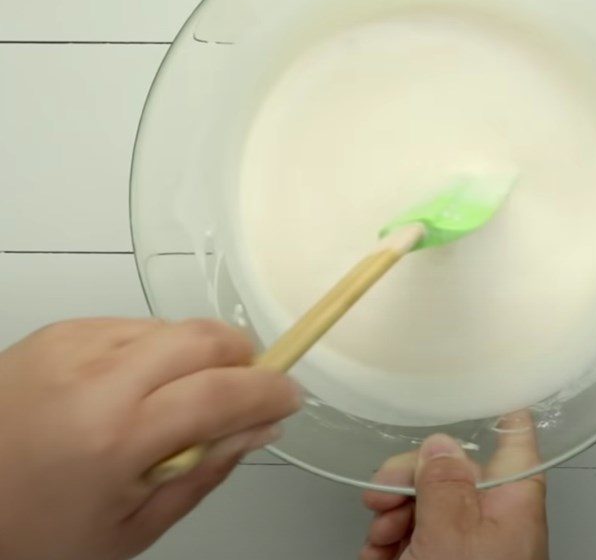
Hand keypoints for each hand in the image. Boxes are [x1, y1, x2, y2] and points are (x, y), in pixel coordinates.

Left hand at [0, 318, 300, 559]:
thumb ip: (207, 471)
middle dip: (242, 356)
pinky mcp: (58, 331)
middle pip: (203, 337)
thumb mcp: (133, 529)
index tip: (290, 396)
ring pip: (171, 326)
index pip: (221, 393)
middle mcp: (96, 377)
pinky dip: (153, 349)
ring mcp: (73, 345)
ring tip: (177, 398)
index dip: (268, 390)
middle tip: (247, 388)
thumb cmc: (38, 536)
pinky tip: (135, 386)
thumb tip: (263, 426)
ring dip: (196, 355)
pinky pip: (132, 325)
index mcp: (116, 438)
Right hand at [360, 417, 547, 559]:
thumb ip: (443, 484)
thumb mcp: (449, 536)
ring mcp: (471, 543)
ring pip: (427, 504)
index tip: (481, 382)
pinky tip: (378, 552)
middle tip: (382, 496)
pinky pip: (415, 534)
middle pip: (451, 472)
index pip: (516, 438)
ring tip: (379, 538)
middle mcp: (495, 518)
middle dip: (407, 481)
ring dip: (392, 515)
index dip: (500, 408)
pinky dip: (391, 540)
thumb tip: (438, 444)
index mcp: (513, 502)